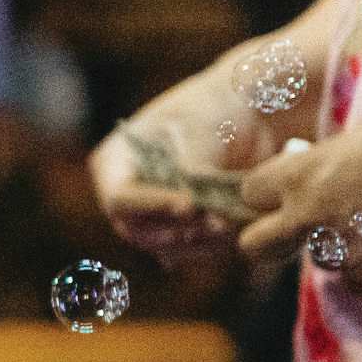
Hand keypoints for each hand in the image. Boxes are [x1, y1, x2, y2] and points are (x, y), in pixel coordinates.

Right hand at [89, 115, 252, 263]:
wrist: (246, 115)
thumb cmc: (213, 109)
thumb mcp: (198, 132)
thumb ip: (190, 170)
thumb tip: (191, 208)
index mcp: (115, 165)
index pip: (120, 198)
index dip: (151, 206)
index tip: (190, 206)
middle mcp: (128, 196)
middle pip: (138, 231)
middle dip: (178, 231)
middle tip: (218, 224)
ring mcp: (154, 216)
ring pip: (164, 247)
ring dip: (198, 244)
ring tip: (231, 228)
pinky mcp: (181, 230)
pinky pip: (190, 252)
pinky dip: (212, 248)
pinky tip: (236, 235)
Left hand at [238, 109, 361, 291]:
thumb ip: (326, 162)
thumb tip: (306, 170)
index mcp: (303, 174)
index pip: (251, 192)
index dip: (269, 193)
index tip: (286, 192)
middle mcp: (309, 216)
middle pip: (255, 245)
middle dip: (272, 238)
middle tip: (296, 231)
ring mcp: (338, 251)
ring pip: (318, 259)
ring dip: (338, 247)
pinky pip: (354, 280)